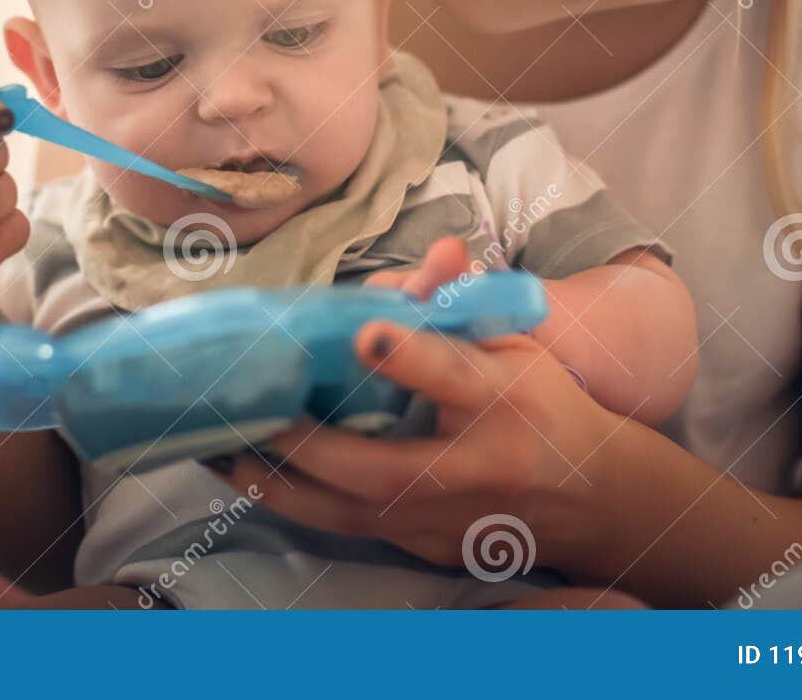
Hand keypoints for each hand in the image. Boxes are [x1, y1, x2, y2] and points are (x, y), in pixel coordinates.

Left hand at [209, 238, 626, 572]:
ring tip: (212, 450)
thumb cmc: (541, 403)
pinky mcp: (422, 549)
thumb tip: (437, 252)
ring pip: (347, 513)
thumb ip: (463, 304)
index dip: (410, 355)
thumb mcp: (514, 343)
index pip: (456, 377)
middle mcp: (476, 471)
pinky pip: (345, 528)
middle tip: (244, 407)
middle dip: (304, 443)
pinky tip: (250, 476)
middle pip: (379, 469)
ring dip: (274, 482)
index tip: (365, 332)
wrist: (589, 498)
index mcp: (506, 402)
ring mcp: (446, 523)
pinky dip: (294, 502)